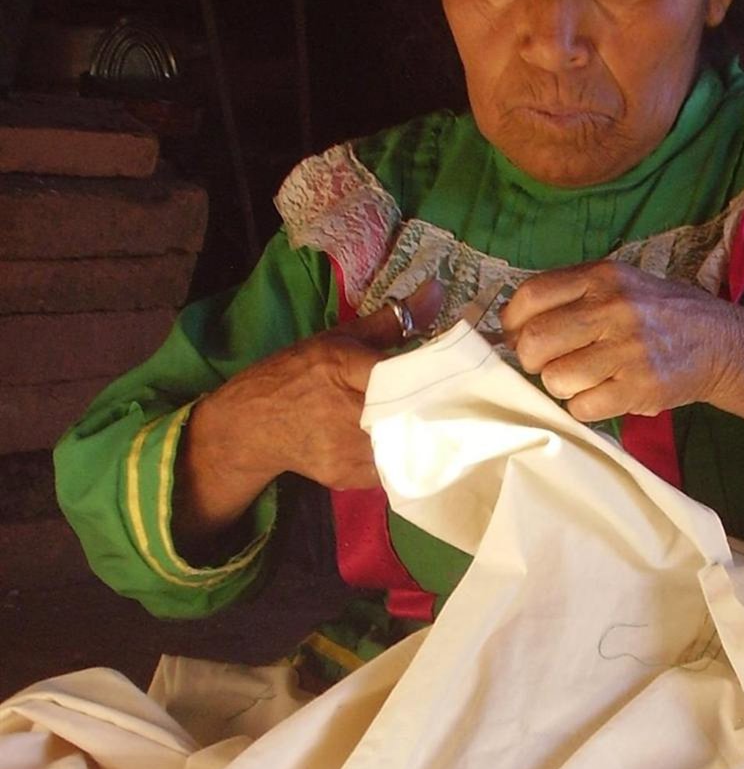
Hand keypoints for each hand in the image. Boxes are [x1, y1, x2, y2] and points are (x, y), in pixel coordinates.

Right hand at [174, 280, 441, 555]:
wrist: (250, 426)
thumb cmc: (296, 374)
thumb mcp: (338, 338)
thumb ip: (391, 321)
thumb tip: (436, 291)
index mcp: (345, 368)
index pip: (405, 377)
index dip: (437, 381)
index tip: (466, 379)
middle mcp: (348, 411)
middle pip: (413, 416)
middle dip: (439, 413)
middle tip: (467, 408)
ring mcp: (348, 450)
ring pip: (407, 448)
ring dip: (425, 439)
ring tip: (446, 429)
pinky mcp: (348, 477)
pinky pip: (392, 471)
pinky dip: (405, 459)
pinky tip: (413, 448)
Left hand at [501, 261, 743, 459]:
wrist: (722, 344)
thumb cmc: (662, 314)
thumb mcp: (622, 284)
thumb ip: (574, 294)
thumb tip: (513, 324)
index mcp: (602, 277)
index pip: (531, 296)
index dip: (512, 322)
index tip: (517, 336)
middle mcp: (613, 308)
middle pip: (535, 340)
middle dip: (532, 360)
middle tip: (547, 365)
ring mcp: (627, 350)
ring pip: (556, 379)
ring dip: (561, 386)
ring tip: (584, 380)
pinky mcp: (639, 387)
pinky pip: (583, 407)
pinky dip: (585, 408)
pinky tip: (604, 395)